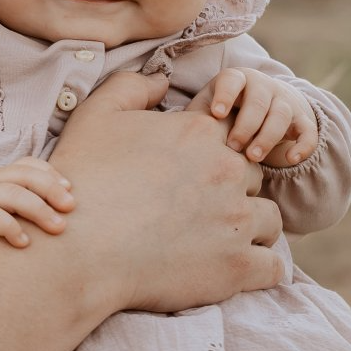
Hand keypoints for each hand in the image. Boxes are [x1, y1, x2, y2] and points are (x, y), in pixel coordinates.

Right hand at [0, 159, 73, 261]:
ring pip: (13, 194)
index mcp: (0, 177)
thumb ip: (24, 204)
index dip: (51, 175)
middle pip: (25, 176)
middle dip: (51, 190)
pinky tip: (24, 242)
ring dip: (39, 210)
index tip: (70, 192)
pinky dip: (12, 227)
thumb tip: (64, 213)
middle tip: (70, 208)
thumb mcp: (3, 208)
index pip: (29, 165)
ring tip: (57, 227)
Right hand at [52, 71, 280, 313]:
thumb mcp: (96, 114)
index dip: (215, 150)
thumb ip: (132, 86)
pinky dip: (256, 268)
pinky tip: (226, 267)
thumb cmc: (83, 179)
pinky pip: (273, 267)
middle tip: (195, 208)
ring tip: (212, 240)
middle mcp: (227, 171)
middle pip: (254, 176)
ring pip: (269, 220)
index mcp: (200, 132)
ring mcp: (237, 220)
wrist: (78, 247)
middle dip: (232, 189)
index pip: (234, 133)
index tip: (190, 172)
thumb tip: (162, 82)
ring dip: (247, 228)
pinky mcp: (239, 267)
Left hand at [191, 68, 317, 167]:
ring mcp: (284, 101)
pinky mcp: (302, 120)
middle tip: (234, 147)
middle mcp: (262, 86)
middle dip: (246, 124)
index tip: (216, 114)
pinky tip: (290, 159)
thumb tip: (174, 130)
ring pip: (282, 114)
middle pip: (259, 100)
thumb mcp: (208, 108)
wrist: (263, 109)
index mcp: (236, 79)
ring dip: (268, 136)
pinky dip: (303, 145)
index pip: (232, 80)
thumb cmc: (224, 111)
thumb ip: (195, 115)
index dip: (225, 95)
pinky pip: (308, 130)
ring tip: (253, 157)